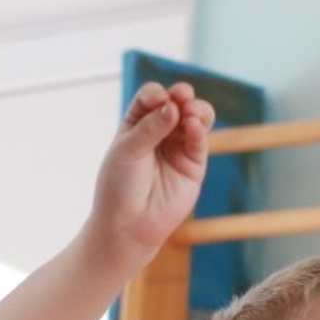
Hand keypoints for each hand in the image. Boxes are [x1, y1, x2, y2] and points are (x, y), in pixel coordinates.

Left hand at [89, 82, 215, 262]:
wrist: (128, 225)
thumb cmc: (119, 186)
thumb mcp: (128, 150)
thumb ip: (151, 127)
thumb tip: (174, 106)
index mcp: (137, 124)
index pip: (151, 97)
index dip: (155, 94)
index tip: (156, 99)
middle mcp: (160, 133)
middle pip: (176, 103)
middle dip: (181, 95)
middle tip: (181, 95)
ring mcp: (178, 148)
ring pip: (195, 118)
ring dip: (196, 109)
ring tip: (191, 110)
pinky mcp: (194, 165)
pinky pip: (200, 141)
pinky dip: (199, 129)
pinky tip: (193, 125)